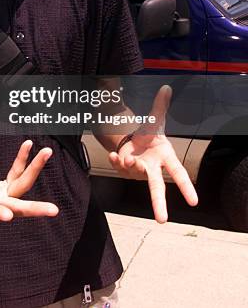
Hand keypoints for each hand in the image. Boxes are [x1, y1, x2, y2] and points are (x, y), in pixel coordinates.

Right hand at [0, 140, 58, 220]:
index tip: (8, 216)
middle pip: (16, 205)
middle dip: (34, 209)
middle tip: (54, 210)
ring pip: (22, 185)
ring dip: (34, 168)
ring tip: (47, 151)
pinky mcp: (3, 188)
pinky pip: (17, 174)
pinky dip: (23, 161)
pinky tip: (29, 145)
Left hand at [108, 85, 197, 223]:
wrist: (135, 139)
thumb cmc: (149, 134)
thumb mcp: (154, 119)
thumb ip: (159, 105)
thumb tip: (166, 87)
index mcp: (165, 156)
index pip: (178, 174)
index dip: (186, 187)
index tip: (194, 202)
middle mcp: (153, 168)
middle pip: (157, 188)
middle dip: (158, 204)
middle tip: (161, 221)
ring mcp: (138, 171)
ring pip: (134, 172)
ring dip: (130, 165)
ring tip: (129, 156)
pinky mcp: (125, 170)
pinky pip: (119, 168)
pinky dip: (115, 161)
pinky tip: (113, 155)